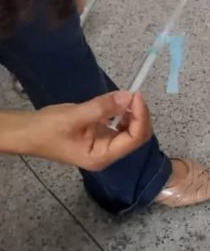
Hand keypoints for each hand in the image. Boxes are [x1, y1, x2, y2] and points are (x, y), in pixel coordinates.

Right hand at [20, 92, 152, 170]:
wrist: (28, 132)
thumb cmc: (47, 129)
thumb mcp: (74, 116)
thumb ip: (102, 108)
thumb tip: (127, 97)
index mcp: (101, 156)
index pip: (134, 138)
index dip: (140, 116)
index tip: (136, 95)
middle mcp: (107, 154)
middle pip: (137, 135)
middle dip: (139, 114)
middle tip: (133, 93)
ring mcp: (105, 145)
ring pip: (132, 130)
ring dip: (134, 113)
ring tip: (126, 97)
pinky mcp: (101, 136)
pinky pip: (122, 125)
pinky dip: (124, 113)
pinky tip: (118, 103)